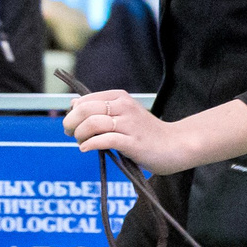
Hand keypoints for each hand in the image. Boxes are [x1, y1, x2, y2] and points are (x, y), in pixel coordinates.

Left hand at [65, 89, 195, 172]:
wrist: (176, 145)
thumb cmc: (147, 133)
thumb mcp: (124, 114)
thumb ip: (100, 109)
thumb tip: (73, 103)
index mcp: (120, 98)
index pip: (85, 100)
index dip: (73, 113)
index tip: (71, 125)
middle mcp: (124, 107)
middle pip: (85, 110)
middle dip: (71, 123)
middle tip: (70, 134)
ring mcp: (129, 124)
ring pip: (93, 123)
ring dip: (80, 135)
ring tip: (81, 143)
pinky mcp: (133, 142)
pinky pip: (105, 140)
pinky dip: (91, 145)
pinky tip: (87, 149)